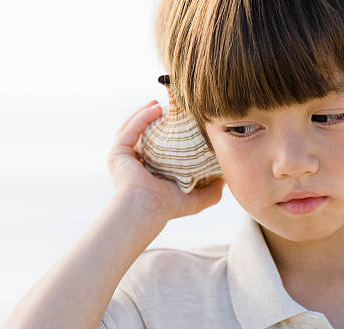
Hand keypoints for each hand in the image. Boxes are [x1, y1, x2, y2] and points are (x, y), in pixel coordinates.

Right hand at [107, 100, 225, 219]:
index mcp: (148, 172)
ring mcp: (123, 158)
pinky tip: (156, 108)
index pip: (155, 147)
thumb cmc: (168, 208)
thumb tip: (226, 179)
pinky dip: (141, 116)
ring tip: (160, 103)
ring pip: (132, 128)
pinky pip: (130, 129)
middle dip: (153, 118)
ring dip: (145, 113)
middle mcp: (133, 164)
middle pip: (141, 134)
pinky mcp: (118, 153)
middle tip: (170, 107)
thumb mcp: (196, 199)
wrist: (147, 210)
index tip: (181, 121)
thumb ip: (212, 191)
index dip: (166, 133)